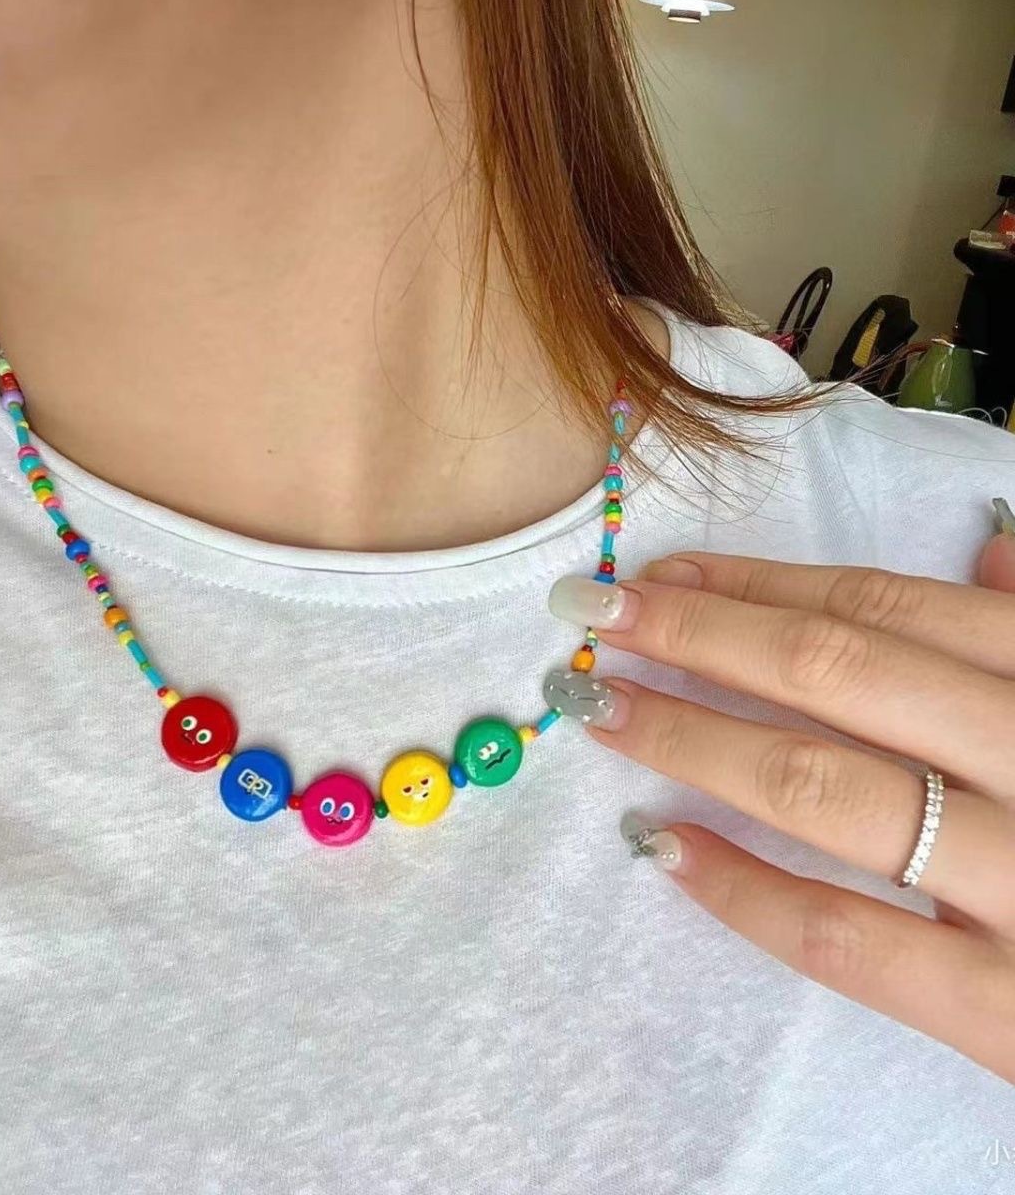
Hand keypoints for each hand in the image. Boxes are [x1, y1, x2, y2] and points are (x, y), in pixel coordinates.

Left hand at [549, 529, 1014, 1082]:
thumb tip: (995, 547)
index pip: (884, 608)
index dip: (756, 583)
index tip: (661, 576)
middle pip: (835, 671)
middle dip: (698, 634)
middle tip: (587, 614)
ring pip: (823, 785)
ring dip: (693, 736)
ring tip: (601, 708)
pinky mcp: (1013, 1013)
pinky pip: (845, 938)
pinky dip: (743, 890)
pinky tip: (660, 849)